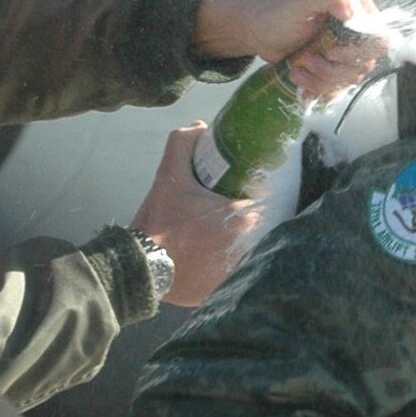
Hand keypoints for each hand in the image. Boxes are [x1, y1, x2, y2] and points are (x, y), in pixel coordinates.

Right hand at [131, 124, 259, 306]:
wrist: (140, 268)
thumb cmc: (158, 224)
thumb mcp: (168, 178)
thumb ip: (182, 145)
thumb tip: (199, 127)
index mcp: (245, 219)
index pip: (275, 200)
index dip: (268, 192)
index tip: (255, 188)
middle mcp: (251, 248)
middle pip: (271, 228)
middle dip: (263, 218)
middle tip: (245, 209)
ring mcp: (243, 272)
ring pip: (259, 252)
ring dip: (255, 242)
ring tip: (239, 233)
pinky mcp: (231, 289)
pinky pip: (245, 273)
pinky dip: (241, 264)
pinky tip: (228, 257)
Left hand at [193, 0, 384, 98]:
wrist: (256, 29)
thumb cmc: (274, 10)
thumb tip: (353, 10)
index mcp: (354, 5)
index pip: (377, 36)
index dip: (359, 50)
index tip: (332, 52)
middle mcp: (354, 27)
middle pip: (365, 61)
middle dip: (334, 68)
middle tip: (308, 59)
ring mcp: (344, 48)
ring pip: (350, 77)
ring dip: (322, 79)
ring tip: (298, 68)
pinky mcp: (333, 65)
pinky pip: (337, 86)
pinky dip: (318, 88)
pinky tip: (301, 80)